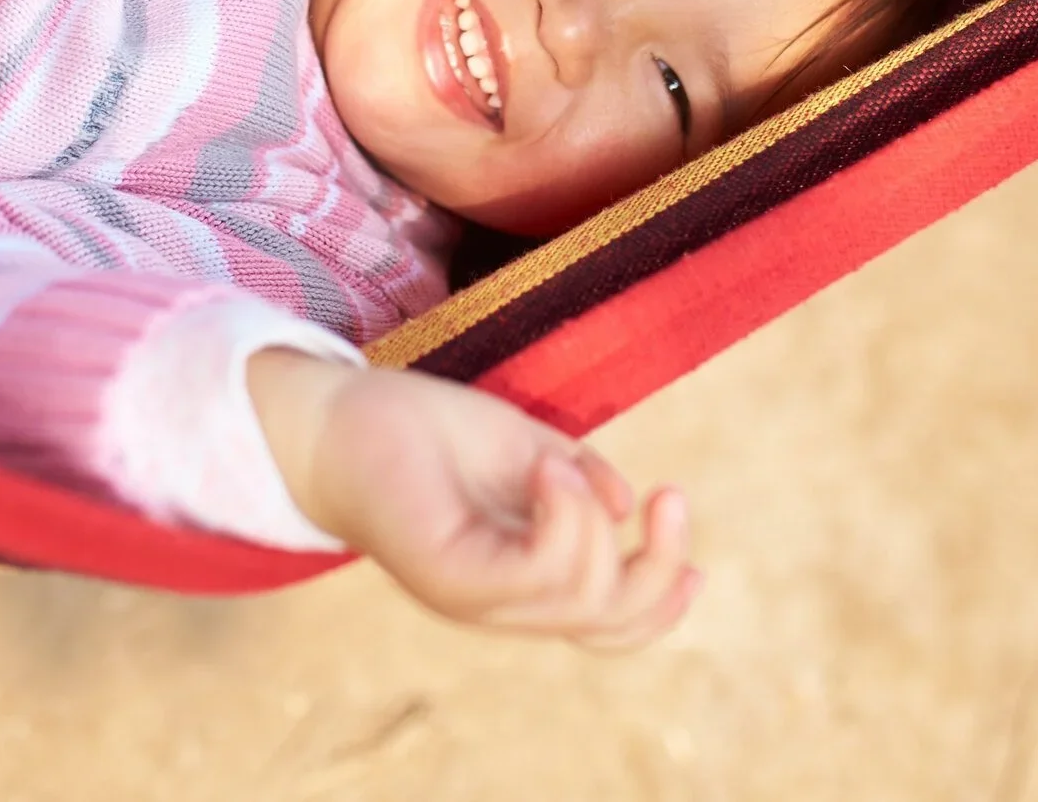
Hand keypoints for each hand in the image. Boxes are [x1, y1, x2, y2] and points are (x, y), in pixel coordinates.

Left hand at [248, 349, 699, 648]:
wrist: (336, 414)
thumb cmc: (424, 431)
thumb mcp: (521, 448)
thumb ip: (576, 478)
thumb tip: (626, 507)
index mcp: (523, 577)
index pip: (608, 623)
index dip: (664, 602)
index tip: (701, 559)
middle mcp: (501, 600)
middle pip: (610, 622)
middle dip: (659, 569)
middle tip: (671, 495)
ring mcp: (473, 593)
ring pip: (579, 597)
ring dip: (595, 526)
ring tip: (560, 464)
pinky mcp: (446, 574)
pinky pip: (533, 575)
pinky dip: (562, 522)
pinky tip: (547, 469)